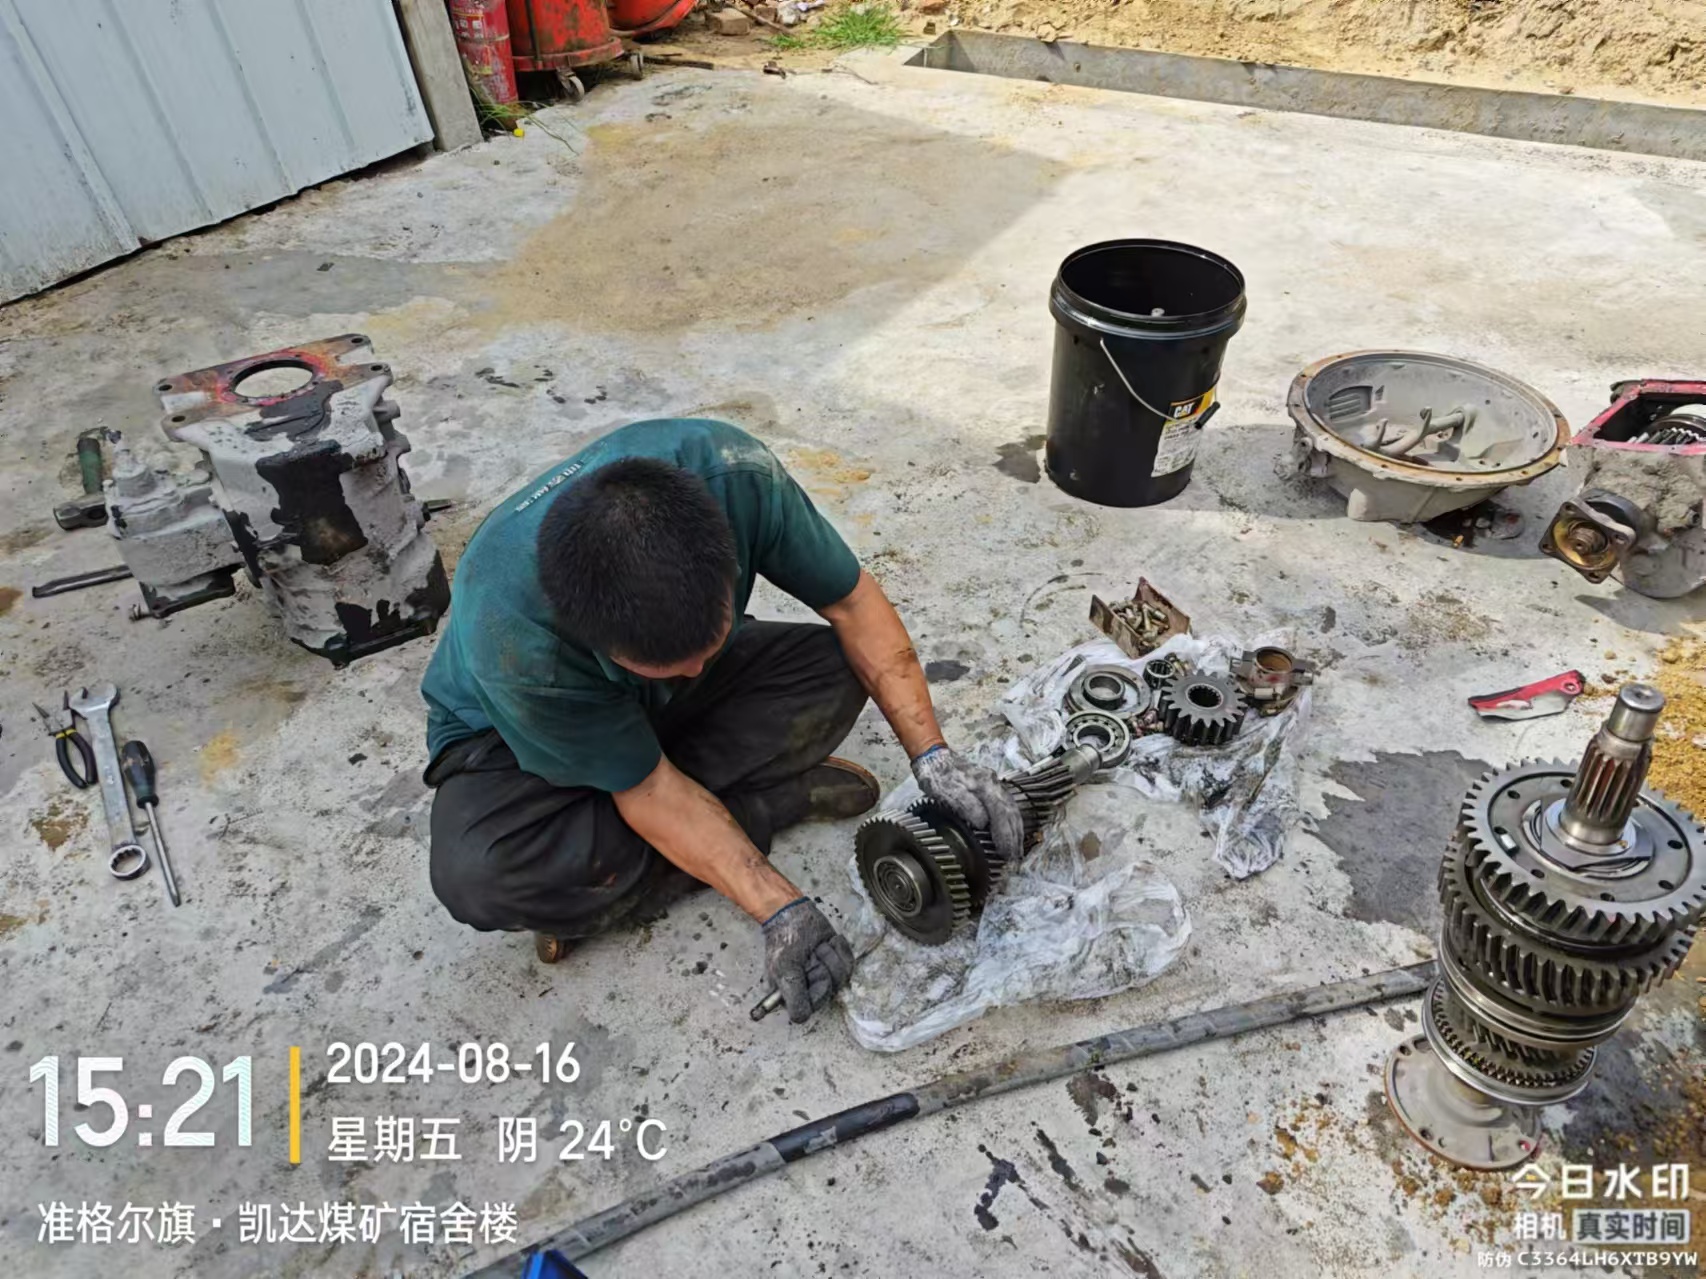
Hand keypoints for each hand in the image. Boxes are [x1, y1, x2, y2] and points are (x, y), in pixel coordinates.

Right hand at [761, 898, 854, 1023]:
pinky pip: (850, 963)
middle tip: (811, 955)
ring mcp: (826, 977)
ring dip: (831, 956)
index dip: (813, 991)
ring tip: (818, 947)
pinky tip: (828, 942)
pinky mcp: (838, 963)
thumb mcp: (784, 970)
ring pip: (842, 977)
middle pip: (829, 993)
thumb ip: (793, 996)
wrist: (793, 914)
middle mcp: (809, 990)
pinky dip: (840, 949)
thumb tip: (800, 1018)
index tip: (809, 972)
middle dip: (823, 969)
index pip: (808, 1010)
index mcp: (790, 996)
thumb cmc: (785, 941)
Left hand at [912, 745, 1023, 864]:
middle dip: (1014, 836)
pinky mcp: (991, 786)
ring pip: (1011, 808)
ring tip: (1017, 848)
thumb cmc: (937, 776)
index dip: (1005, 835)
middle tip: (1015, 857)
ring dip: (1016, 829)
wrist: (933, 757)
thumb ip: (965, 805)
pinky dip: (1012, 820)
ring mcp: (993, 784)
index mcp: (984, 786)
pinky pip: (1007, 804)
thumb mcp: (946, 791)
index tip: (1006, 852)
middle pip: (1010, 812)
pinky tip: (1012, 829)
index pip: (1001, 814)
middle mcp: (993, 784)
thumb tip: (983, 822)